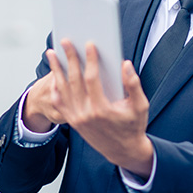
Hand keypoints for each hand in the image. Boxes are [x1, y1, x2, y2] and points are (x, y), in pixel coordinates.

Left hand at [24, 39, 153, 177]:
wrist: (123, 151)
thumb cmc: (133, 126)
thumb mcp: (140, 106)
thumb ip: (133, 84)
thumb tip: (125, 64)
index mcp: (102, 110)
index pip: (92, 79)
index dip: (90, 60)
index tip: (89, 45)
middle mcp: (86, 114)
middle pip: (73, 81)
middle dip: (69, 59)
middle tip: (66, 42)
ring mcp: (77, 119)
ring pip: (62, 90)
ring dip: (56, 70)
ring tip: (52, 54)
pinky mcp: (73, 122)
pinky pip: (59, 103)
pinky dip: (55, 88)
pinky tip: (54, 75)